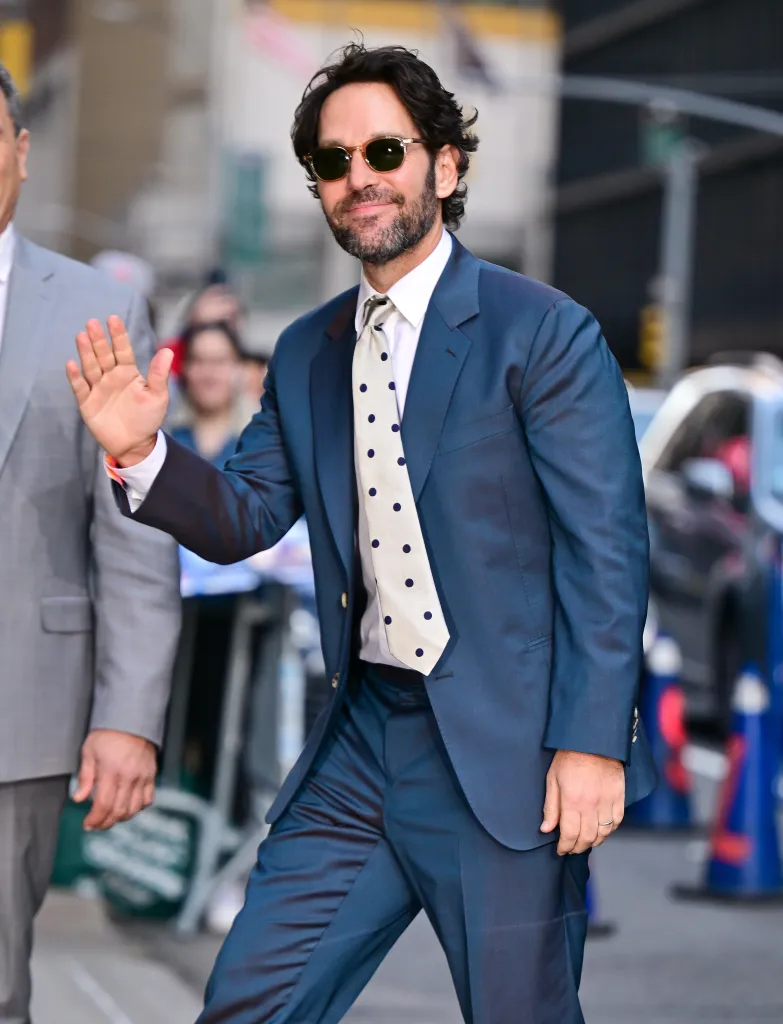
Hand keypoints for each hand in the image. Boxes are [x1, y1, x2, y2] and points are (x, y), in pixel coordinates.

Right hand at [66, 317, 173, 463]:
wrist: (135, 444)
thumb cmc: (148, 419)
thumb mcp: (158, 396)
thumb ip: (159, 374)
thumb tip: (168, 351)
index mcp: (128, 372)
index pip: (122, 350)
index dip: (118, 335)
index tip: (113, 318)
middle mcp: (111, 377)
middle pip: (103, 355)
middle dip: (98, 340)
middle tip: (92, 323)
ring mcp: (98, 389)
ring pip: (91, 367)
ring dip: (86, 352)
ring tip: (81, 336)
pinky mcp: (88, 403)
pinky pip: (80, 387)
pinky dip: (75, 377)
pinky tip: (72, 363)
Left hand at [73, 729, 156, 830]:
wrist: (132, 720)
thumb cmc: (109, 734)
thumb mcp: (89, 751)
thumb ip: (85, 777)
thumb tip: (79, 798)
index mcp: (111, 771)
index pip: (103, 805)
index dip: (95, 819)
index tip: (88, 824)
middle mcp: (129, 776)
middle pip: (118, 811)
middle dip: (105, 823)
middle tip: (96, 825)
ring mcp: (142, 777)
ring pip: (134, 809)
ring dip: (121, 818)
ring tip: (111, 818)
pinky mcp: (151, 775)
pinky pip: (148, 799)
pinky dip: (138, 808)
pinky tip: (129, 807)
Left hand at [540, 749, 624, 854]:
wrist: (594, 740)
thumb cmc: (569, 757)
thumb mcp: (552, 779)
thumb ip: (550, 806)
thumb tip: (546, 829)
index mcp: (572, 801)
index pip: (569, 834)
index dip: (564, 846)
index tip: (560, 849)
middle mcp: (591, 805)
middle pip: (587, 837)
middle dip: (578, 847)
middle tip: (572, 849)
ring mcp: (607, 802)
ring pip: (603, 833)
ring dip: (594, 842)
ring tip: (585, 842)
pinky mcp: (619, 797)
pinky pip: (617, 821)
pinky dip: (609, 831)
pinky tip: (602, 831)